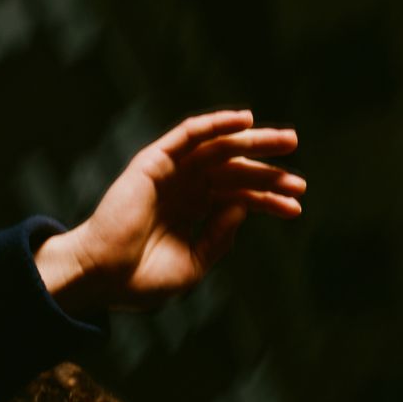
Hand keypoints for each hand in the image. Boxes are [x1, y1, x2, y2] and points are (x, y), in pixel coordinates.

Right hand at [35, 109, 304, 314]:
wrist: (102, 278)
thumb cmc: (141, 279)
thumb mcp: (194, 264)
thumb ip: (219, 236)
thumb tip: (245, 205)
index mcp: (192, 211)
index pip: (239, 197)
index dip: (268, 199)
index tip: (297, 206)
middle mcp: (184, 187)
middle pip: (235, 170)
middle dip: (269, 171)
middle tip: (300, 176)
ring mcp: (170, 172)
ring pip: (219, 149)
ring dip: (253, 142)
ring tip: (287, 142)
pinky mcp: (155, 161)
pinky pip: (189, 134)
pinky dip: (216, 124)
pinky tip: (245, 122)